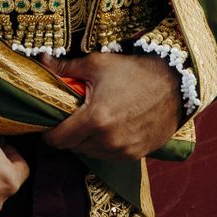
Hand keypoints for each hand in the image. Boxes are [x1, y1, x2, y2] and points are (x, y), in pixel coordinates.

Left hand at [40, 52, 180, 159]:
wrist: (175, 83)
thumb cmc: (134, 71)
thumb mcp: (97, 64)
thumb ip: (65, 67)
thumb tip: (41, 60)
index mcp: (95, 119)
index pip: (59, 140)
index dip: (50, 133)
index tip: (49, 124)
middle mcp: (109, 140)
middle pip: (74, 147)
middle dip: (69, 134)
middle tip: (72, 118)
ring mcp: (125, 150)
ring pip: (92, 153)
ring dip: (87, 142)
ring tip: (92, 122)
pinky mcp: (138, 154)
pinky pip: (111, 156)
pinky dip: (105, 146)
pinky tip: (109, 129)